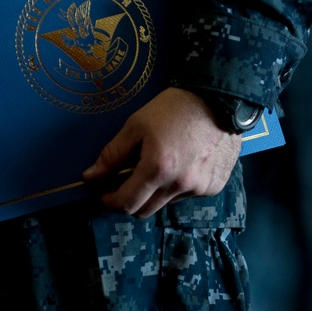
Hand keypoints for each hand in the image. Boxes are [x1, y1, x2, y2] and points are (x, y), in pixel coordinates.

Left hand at [82, 87, 241, 217]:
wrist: (221, 99)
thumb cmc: (176, 107)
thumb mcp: (137, 125)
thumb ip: (112, 155)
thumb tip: (90, 177)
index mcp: (158, 169)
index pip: (126, 203)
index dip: (110, 201)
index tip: (104, 193)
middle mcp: (180, 185)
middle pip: (145, 211)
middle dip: (130, 201)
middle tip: (126, 183)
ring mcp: (200, 188)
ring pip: (167, 202)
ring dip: (157, 191)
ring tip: (162, 164)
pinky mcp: (215, 186)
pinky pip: (188, 194)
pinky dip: (179, 185)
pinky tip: (184, 162)